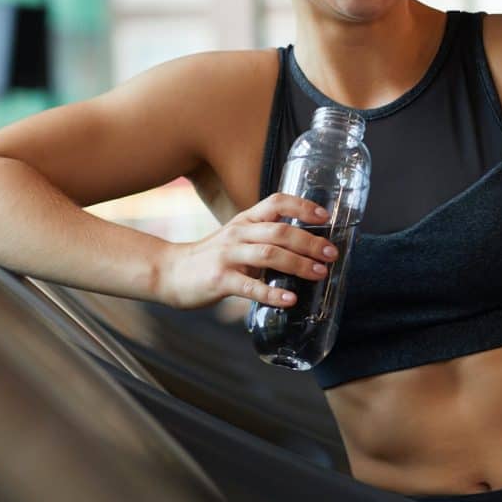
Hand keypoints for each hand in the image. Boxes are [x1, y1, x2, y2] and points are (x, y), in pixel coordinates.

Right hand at [159, 193, 336, 308]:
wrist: (170, 272)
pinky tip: (290, 300)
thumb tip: (307, 245)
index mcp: (246, 219)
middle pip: (280, 231)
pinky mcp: (220, 280)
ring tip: (320, 274)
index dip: (303, 206)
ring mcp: (228, 256)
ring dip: (299, 264)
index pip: (277, 202)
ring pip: (269, 255)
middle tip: (331, 254)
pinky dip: (273, 294)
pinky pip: (251, 287)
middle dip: (310, 242)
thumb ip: (265, 236)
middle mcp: (238, 233)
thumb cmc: (213, 256)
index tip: (325, 216)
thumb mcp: (238, 236)